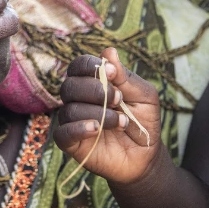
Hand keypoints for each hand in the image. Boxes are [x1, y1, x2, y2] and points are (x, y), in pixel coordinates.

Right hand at [53, 48, 160, 185]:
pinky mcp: (71, 143)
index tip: (112, 74)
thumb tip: (109, 52)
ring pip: (69, 109)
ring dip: (98, 113)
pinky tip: (97, 129)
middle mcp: (79, 99)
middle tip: (118, 100)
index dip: (91, 66)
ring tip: (121, 123)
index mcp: (92, 82)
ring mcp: (73, 120)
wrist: (146, 155)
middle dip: (95, 90)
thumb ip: (126, 77)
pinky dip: (78, 128)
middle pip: (70, 85)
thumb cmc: (143, 120)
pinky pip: (62, 132)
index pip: (79, 65)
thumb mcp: (144, 96)